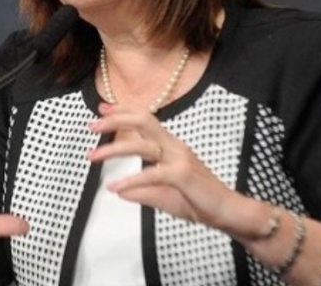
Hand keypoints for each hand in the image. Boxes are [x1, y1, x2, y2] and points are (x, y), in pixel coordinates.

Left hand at [87, 102, 236, 228]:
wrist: (228, 212)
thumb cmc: (199, 202)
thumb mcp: (164, 196)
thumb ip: (142, 191)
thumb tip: (119, 192)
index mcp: (170, 146)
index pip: (145, 119)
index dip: (123, 111)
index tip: (102, 109)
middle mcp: (174, 146)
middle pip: (143, 121)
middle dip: (115, 119)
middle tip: (91, 124)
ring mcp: (179, 159)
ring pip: (142, 145)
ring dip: (114, 148)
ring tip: (93, 155)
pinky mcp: (182, 175)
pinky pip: (152, 174)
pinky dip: (131, 180)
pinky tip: (115, 187)